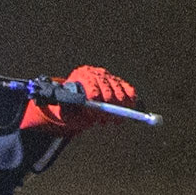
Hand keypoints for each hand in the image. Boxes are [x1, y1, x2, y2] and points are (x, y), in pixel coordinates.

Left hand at [20, 65, 138, 134]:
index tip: (96, 117)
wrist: (75, 98)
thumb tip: (84, 114)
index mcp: (81, 76)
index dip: (96, 105)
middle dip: (109, 109)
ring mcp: (109, 77)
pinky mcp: (119, 82)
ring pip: (121, 92)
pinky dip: (131, 101)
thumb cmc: (68, 106)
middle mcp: (96, 73)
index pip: (93, 90)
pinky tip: (127, 110)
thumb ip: (70, 113)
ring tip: (114, 120)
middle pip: (109, 92)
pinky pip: (130, 90)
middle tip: (106, 121)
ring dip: (120, 108)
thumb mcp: (64, 111)